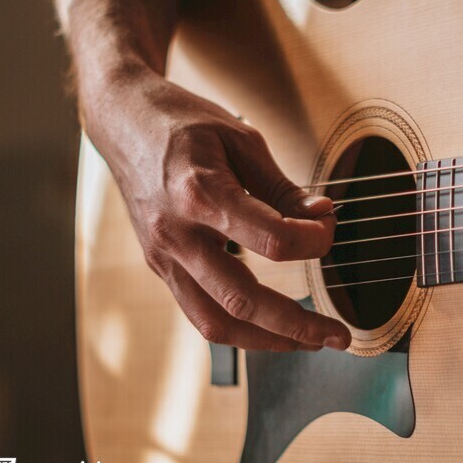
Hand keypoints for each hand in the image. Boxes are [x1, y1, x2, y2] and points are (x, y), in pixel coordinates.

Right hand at [82, 68, 350, 351]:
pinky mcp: (161, 267)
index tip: (328, 226)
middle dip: (297, 324)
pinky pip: (200, 313)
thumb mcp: (242, 140)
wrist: (123, 122)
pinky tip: (271, 326)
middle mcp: (176, 234)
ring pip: (216, 323)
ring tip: (309, 340)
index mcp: (199, 194)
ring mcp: (164, 257)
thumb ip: (283, 188)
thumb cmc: (182, 124)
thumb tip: (322, 217)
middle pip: (242, 301)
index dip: (314, 241)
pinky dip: (240, 327)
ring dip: (269, 340)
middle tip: (338, 335)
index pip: (272, 241)